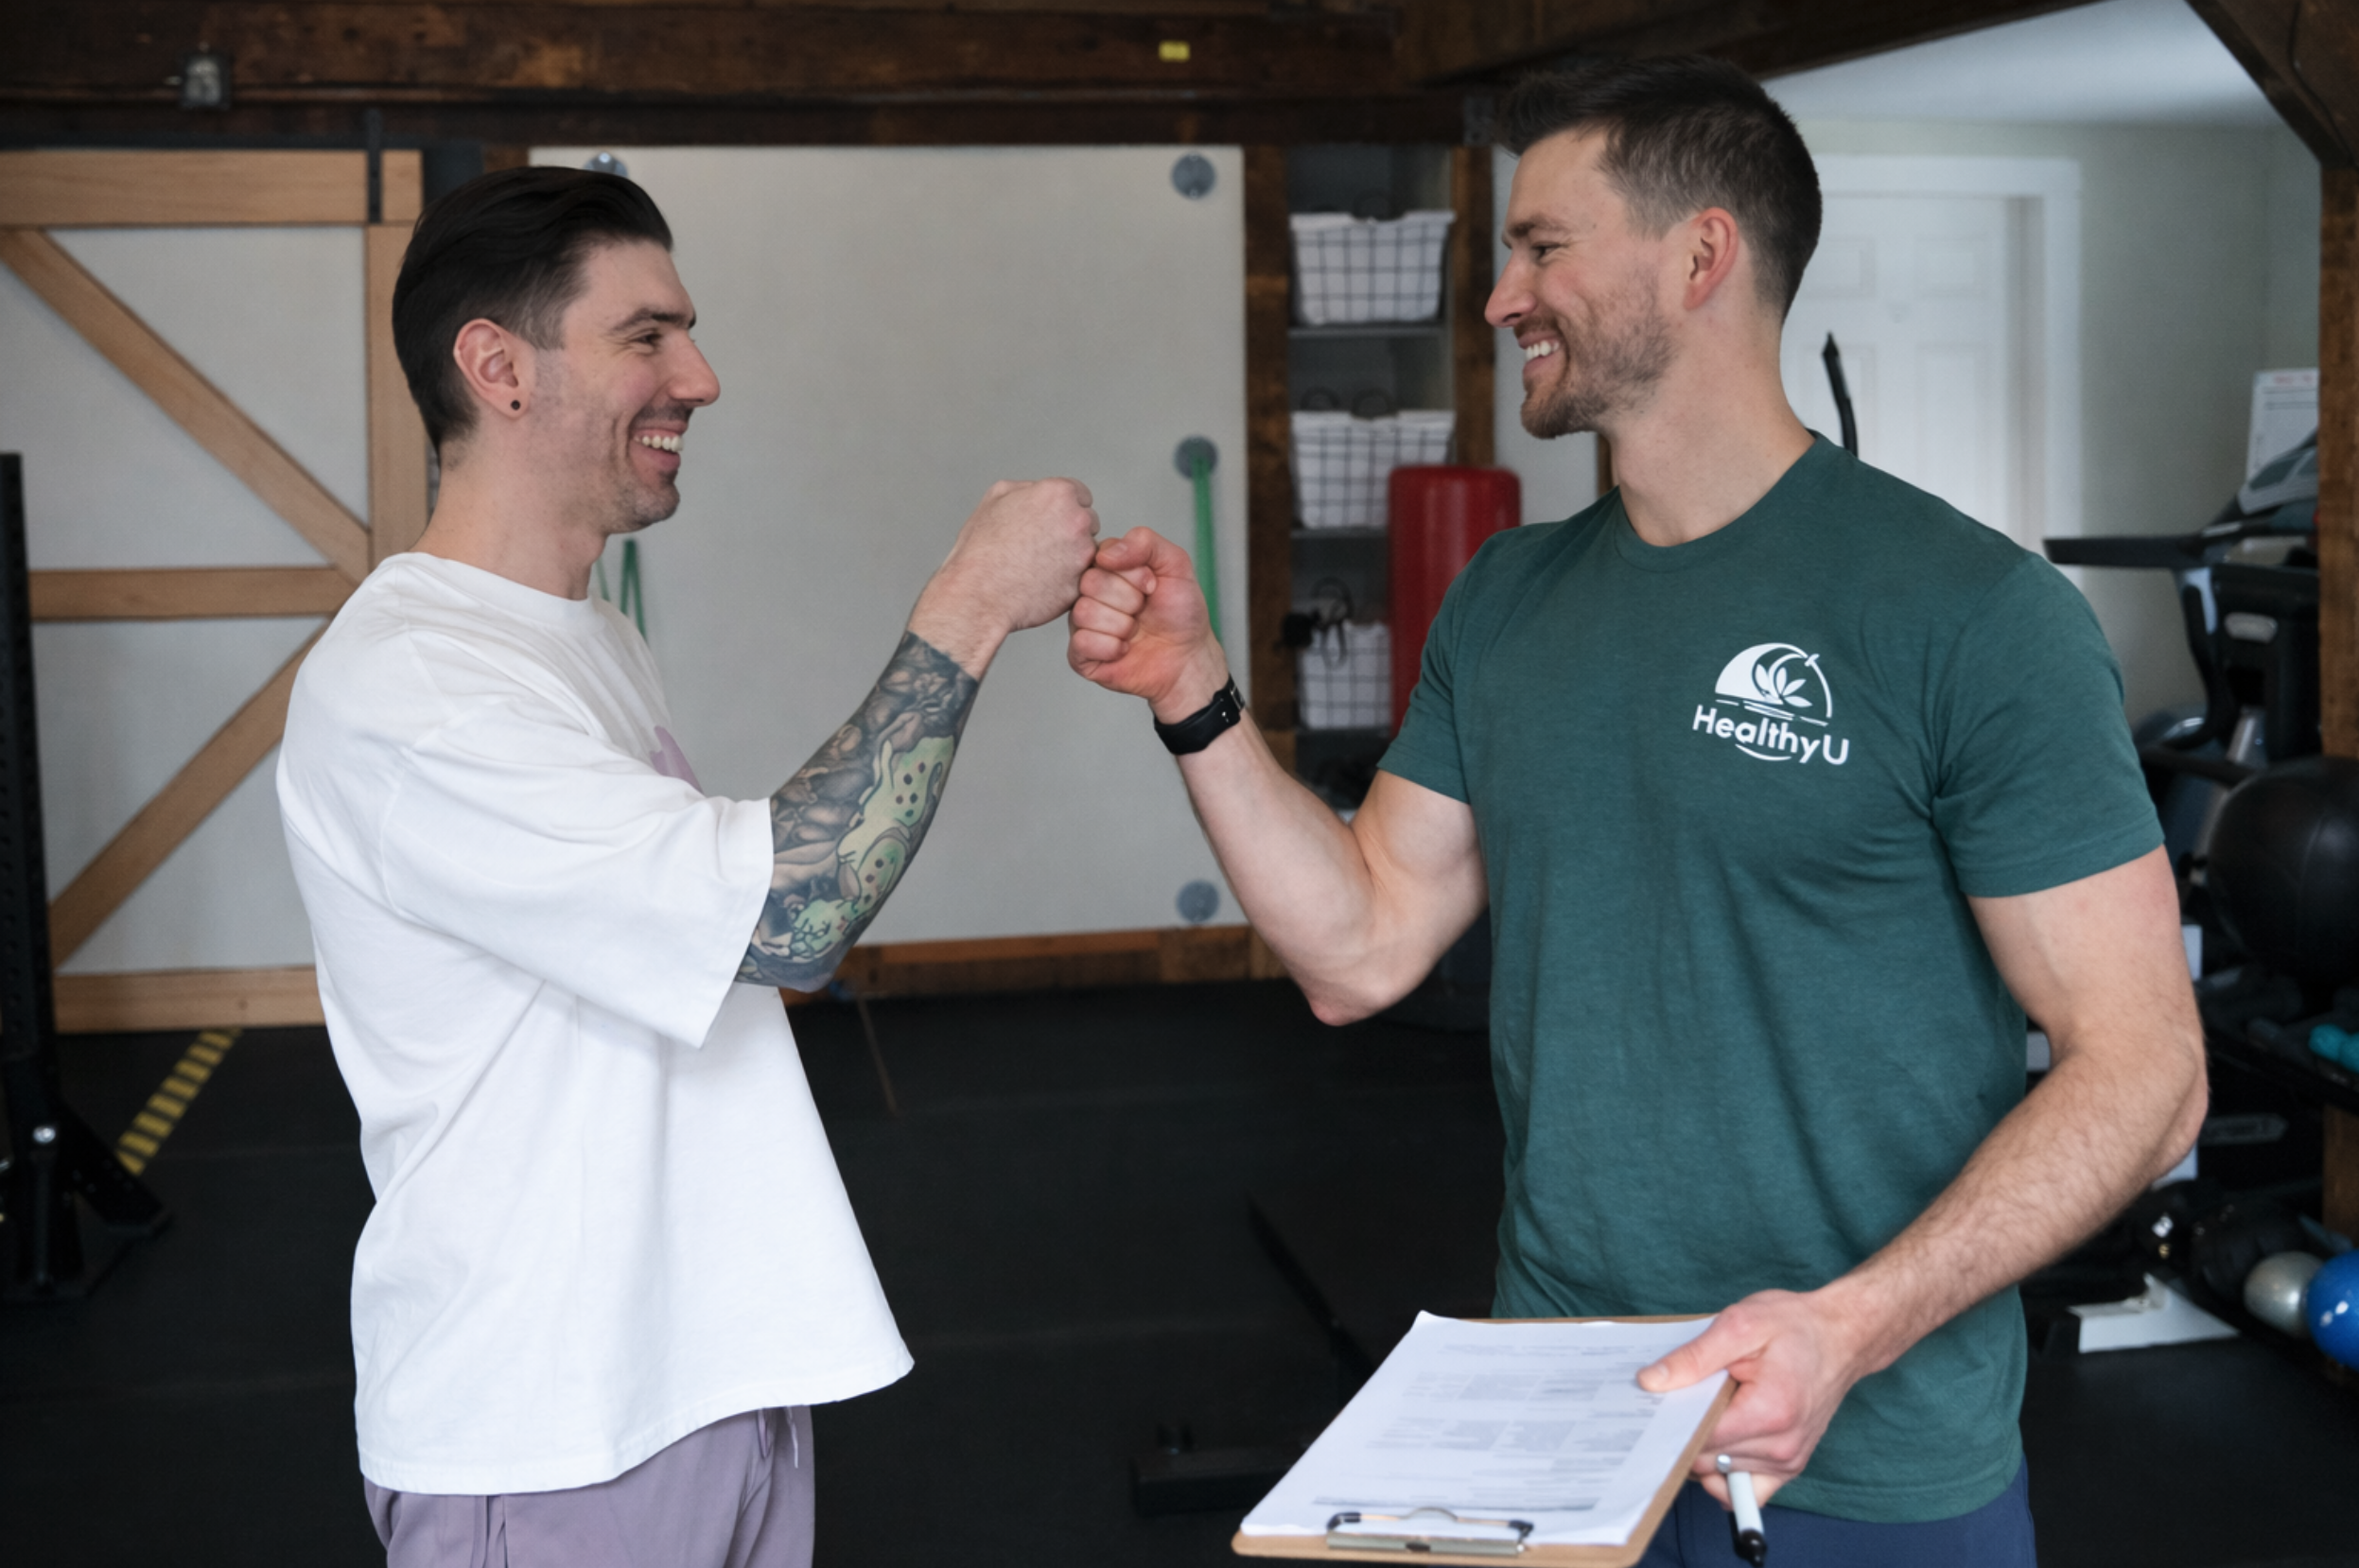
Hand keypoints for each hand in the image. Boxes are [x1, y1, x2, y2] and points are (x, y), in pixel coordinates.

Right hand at [913, 478, 1100, 672]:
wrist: (978, 594)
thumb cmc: (981, 551)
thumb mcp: (994, 499)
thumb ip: (1025, 488)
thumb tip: (1036, 491)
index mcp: (1058, 494)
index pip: (1080, 494)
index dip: (1062, 508)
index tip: (1049, 520)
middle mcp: (1077, 520)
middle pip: (1087, 522)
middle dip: (1070, 531)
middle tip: (1040, 545)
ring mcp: (1083, 554)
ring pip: (1087, 551)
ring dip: (1071, 556)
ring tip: (1037, 565)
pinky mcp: (1082, 583)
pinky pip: (1081, 578)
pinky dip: (1067, 581)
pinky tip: (1040, 582)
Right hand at [1066, 526, 1228, 722]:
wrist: (1188, 658)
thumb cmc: (1181, 614)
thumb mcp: (1175, 564)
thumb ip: (1145, 542)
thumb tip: (1107, 553)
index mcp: (1108, 568)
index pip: (1101, 556)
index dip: (1133, 574)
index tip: (1152, 585)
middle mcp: (1090, 593)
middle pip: (1091, 583)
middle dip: (1129, 600)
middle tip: (1143, 611)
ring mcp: (1082, 623)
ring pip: (1084, 612)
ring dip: (1122, 625)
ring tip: (1135, 631)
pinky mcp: (1080, 654)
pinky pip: (1081, 643)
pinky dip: (1111, 648)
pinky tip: (1124, 649)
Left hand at [1637, 1287, 1875, 1508]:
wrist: (1841, 1337)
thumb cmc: (1793, 1326)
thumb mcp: (1739, 1324)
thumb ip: (1693, 1358)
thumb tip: (1650, 1382)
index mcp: (1769, 1412)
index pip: (1698, 1439)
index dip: (1670, 1421)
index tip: (1656, 1403)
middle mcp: (1781, 1447)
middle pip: (1704, 1459)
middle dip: (1683, 1432)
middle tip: (1681, 1399)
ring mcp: (1788, 1462)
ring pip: (1717, 1474)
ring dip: (1703, 1448)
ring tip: (1708, 1410)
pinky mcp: (1789, 1467)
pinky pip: (1744, 1490)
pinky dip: (1724, 1472)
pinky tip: (1719, 1441)